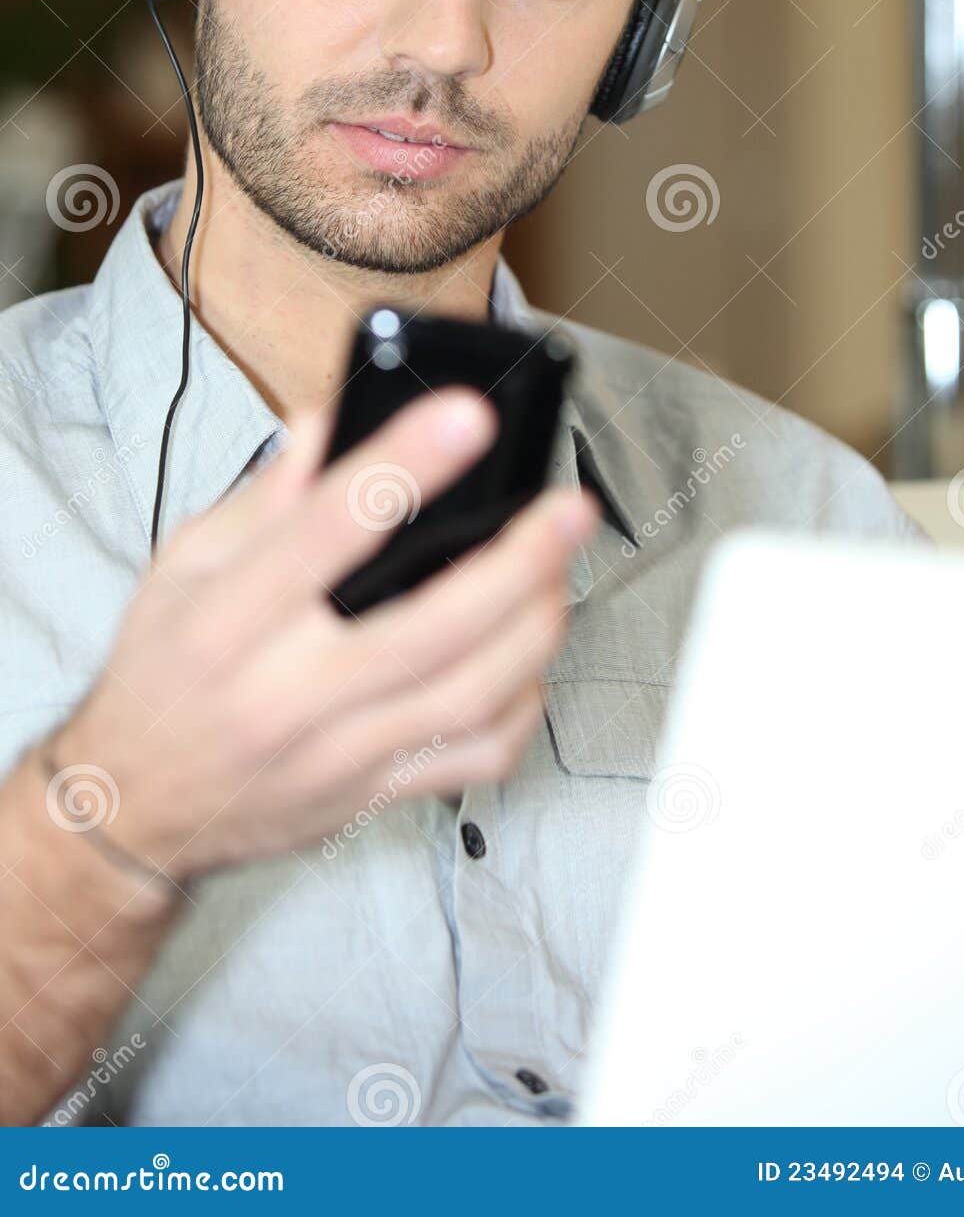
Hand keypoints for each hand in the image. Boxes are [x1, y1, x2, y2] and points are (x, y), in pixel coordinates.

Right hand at [51, 388, 599, 879]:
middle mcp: (285, 691)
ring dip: (533, 631)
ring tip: (559, 574)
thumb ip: (268, 493)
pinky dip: (520, 706)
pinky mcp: (370, 797)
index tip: (469, 417)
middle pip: (429, 627)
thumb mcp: (185, 563)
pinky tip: (528, 659)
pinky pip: (472, 760)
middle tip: (569, 511)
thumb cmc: (165, 671)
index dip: (405, 466)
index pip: (327, 529)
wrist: (135, 805)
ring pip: (466, 698)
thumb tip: (337, 416)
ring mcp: (334, 754)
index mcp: (231, 618)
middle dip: (518, 562)